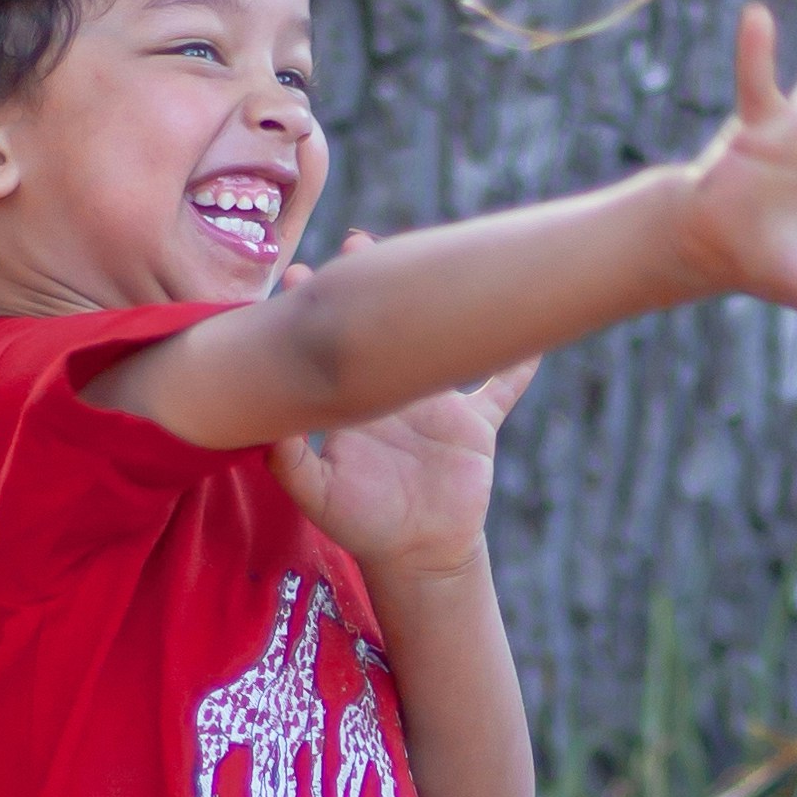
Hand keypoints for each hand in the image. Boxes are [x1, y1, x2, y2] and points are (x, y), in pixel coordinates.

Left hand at [273, 245, 535, 579]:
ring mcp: (437, 404)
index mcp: (354, 402)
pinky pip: (502, 386)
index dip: (314, 309)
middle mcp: (394, 393)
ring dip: (439, 303)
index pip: (333, 344)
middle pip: (384, 326)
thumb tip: (263, 424)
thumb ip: (290, 463)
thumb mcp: (318, 497)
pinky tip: (533, 330)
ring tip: (432, 255)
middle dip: (371, 283)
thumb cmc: (364, 526)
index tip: (299, 274)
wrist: (418, 555)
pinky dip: (520, 364)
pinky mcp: (475, 423)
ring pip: (441, 340)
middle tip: (357, 241)